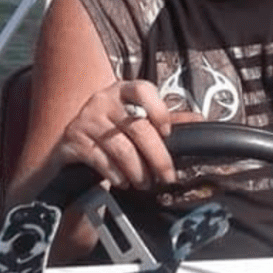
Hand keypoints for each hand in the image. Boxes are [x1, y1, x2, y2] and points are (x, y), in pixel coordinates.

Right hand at [56, 80, 198, 190]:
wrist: (72, 142)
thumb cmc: (112, 128)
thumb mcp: (136, 117)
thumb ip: (166, 119)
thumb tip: (200, 120)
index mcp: (123, 90)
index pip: (143, 89)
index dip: (159, 111)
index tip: (167, 133)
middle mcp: (103, 99)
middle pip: (138, 128)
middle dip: (157, 157)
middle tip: (166, 176)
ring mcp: (86, 118)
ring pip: (121, 148)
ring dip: (138, 171)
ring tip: (144, 183)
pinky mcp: (73, 139)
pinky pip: (100, 160)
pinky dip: (116, 175)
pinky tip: (123, 182)